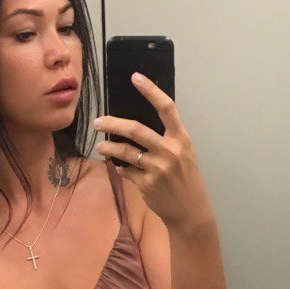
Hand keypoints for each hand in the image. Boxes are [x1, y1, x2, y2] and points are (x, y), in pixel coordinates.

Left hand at [94, 73, 214, 234]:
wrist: (191, 211)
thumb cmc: (187, 179)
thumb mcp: (185, 154)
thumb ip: (167, 139)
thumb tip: (137, 126)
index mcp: (182, 139)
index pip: (167, 108)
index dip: (151, 90)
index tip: (135, 77)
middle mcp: (170, 151)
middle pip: (136, 129)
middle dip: (113, 124)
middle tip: (98, 122)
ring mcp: (158, 169)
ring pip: (125, 152)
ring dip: (109, 148)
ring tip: (101, 147)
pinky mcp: (147, 184)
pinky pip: (126, 171)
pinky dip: (120, 168)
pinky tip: (118, 167)